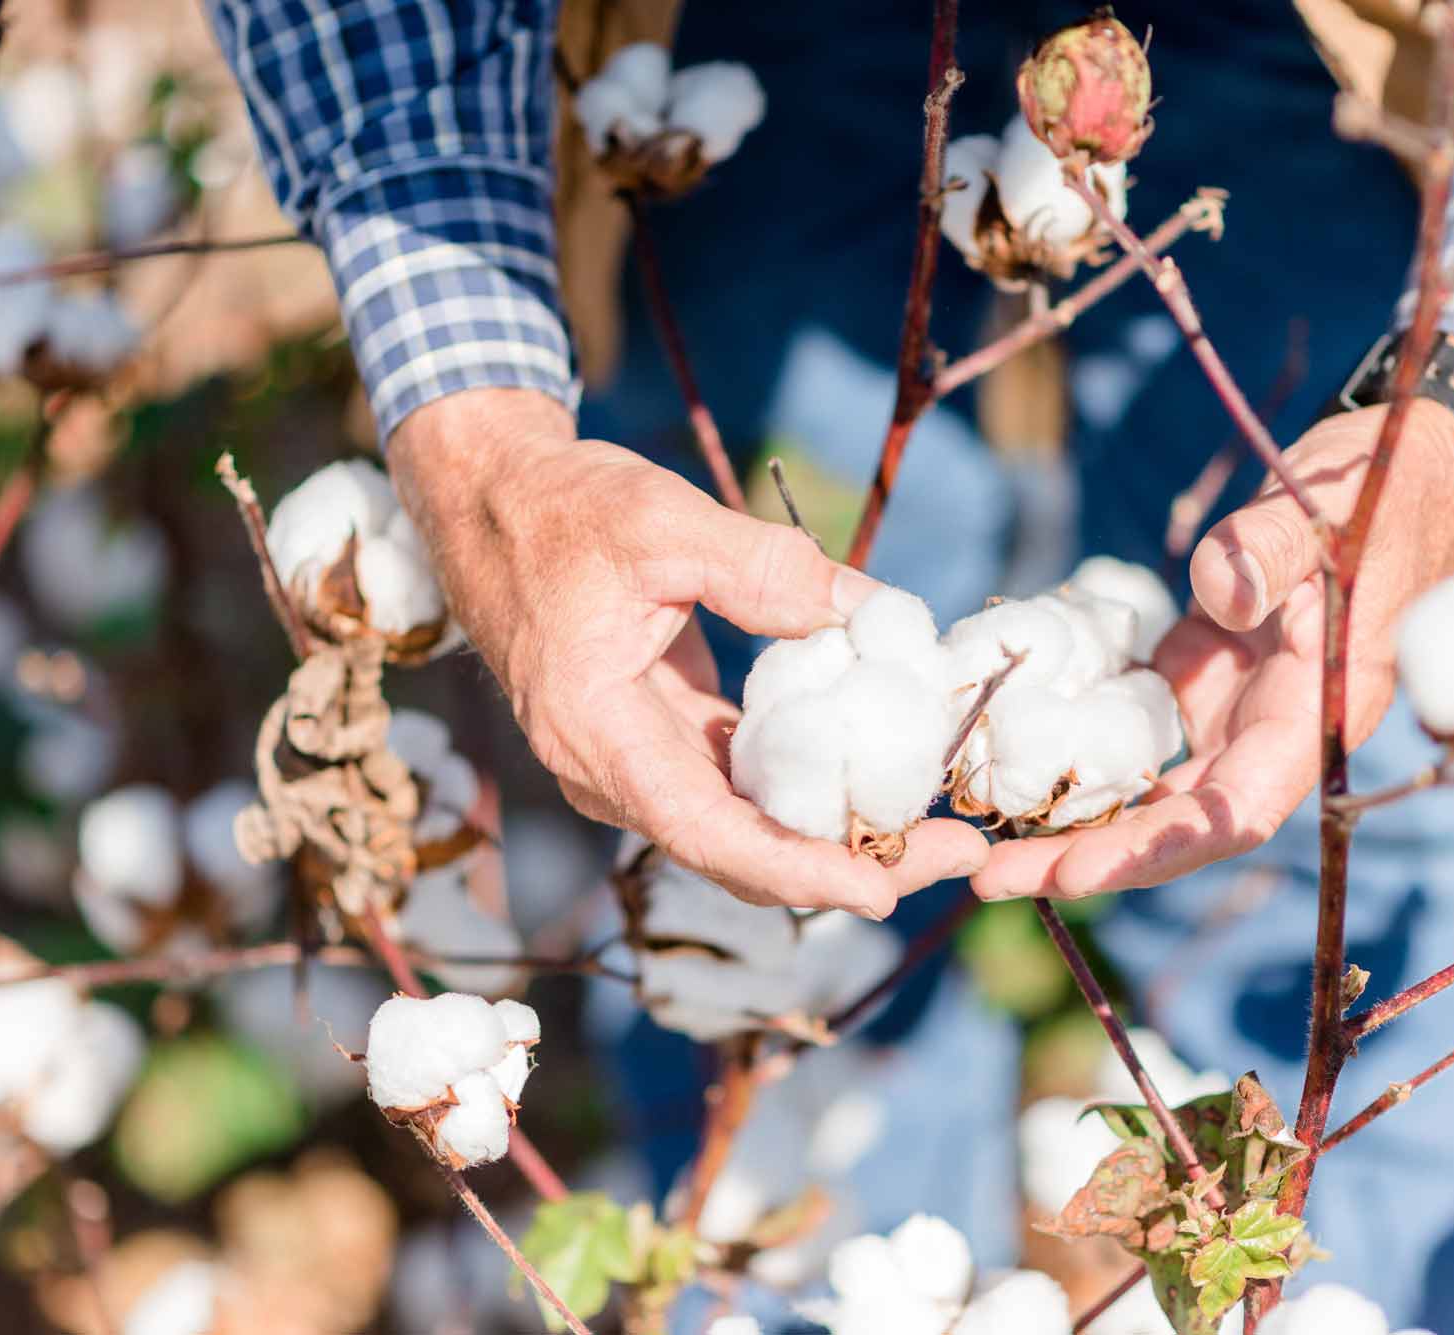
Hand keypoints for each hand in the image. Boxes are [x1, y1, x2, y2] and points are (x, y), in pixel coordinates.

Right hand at [388, 388, 990, 916]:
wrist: (495, 499)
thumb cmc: (562, 509)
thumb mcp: (662, 519)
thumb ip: (765, 567)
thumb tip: (868, 612)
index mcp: (596, 733)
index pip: (704, 833)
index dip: (795, 870)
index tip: (880, 888)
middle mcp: (614, 771)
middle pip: (741, 852)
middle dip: (851, 864)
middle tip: (958, 853)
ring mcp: (640, 761)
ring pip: (749, 827)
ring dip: (842, 831)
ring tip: (943, 825)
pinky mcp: (666, 738)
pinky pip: (747, 783)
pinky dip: (814, 783)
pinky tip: (885, 768)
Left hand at [974, 340, 1453, 899]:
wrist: (1401, 471)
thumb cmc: (1378, 494)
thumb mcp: (1326, 513)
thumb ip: (1271, 552)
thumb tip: (1218, 592)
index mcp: (1320, 713)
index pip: (1236, 811)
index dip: (1158, 848)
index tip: (1075, 872)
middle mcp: (1274, 730)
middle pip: (1178, 822)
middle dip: (1089, 858)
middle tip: (990, 878)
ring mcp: (1234, 707)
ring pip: (1151, 789)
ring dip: (1074, 821)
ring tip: (985, 847)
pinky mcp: (1204, 674)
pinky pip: (1134, 732)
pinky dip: (1077, 754)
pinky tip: (1005, 766)